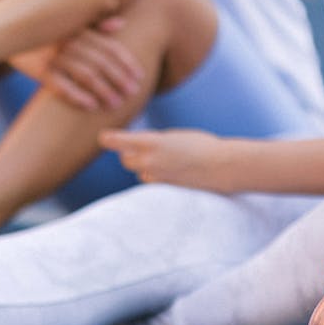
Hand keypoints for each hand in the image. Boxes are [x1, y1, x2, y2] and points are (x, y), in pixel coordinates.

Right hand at [11, 16, 143, 111]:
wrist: (4, 34)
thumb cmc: (42, 31)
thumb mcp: (67, 23)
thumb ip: (93, 24)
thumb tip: (120, 23)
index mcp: (79, 29)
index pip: (109, 45)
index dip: (126, 62)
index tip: (140, 77)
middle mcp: (68, 40)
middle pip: (101, 61)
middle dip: (119, 79)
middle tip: (132, 94)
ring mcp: (53, 55)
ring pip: (85, 74)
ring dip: (103, 90)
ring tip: (115, 104)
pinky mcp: (39, 70)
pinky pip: (61, 85)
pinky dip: (77, 96)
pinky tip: (90, 106)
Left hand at [99, 128, 230, 191]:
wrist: (221, 166)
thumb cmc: (201, 145)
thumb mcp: (174, 137)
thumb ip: (154, 141)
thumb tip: (139, 147)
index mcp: (152, 142)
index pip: (121, 141)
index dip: (110, 139)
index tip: (103, 137)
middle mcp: (149, 160)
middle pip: (126, 159)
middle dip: (131, 153)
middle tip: (146, 148)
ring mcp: (155, 176)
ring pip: (138, 171)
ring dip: (143, 165)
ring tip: (165, 159)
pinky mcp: (161, 187)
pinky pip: (149, 180)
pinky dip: (154, 175)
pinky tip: (170, 171)